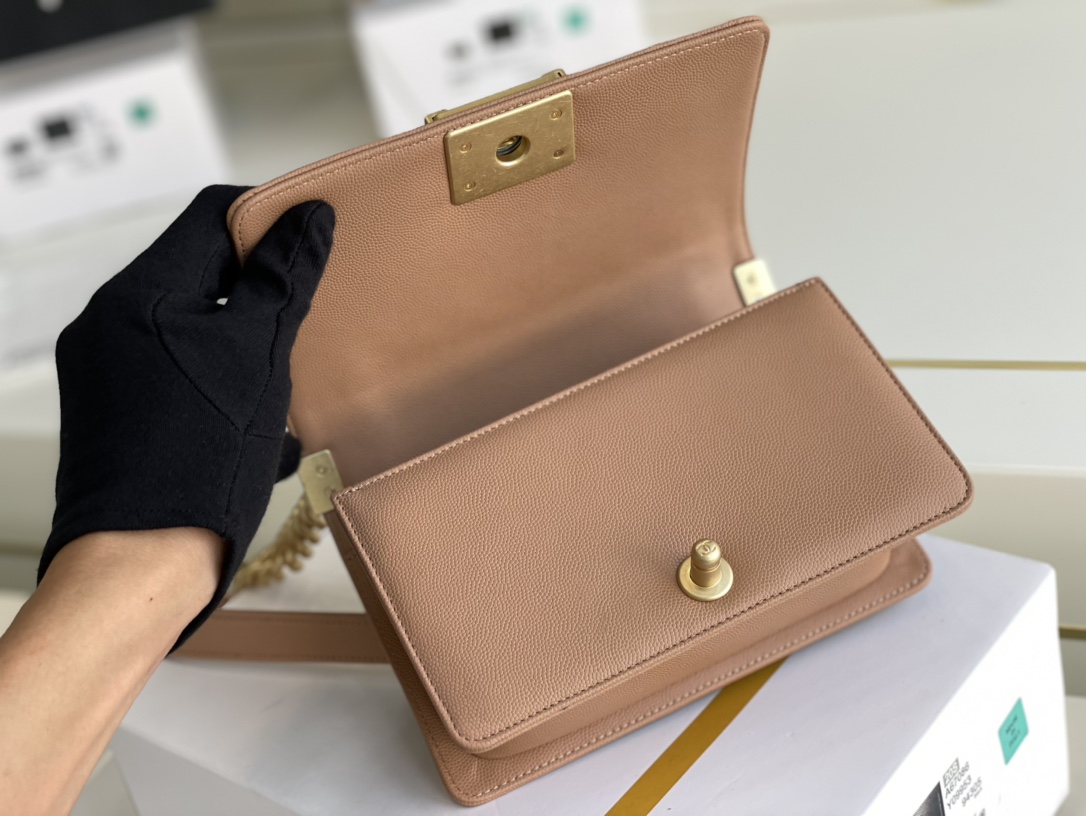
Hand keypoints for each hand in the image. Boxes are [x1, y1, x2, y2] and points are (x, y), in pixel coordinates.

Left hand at [40, 185, 334, 643]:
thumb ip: (285, 279)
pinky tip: (260, 424)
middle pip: (200, 275)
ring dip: (245, 343)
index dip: (268, 218)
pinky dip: (222, 384)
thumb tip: (309, 218)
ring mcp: (106, 375)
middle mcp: (108, 326)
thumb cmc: (199, 461)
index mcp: (138, 295)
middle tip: (309, 315)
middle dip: (261, 291)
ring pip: (193, 330)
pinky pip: (178, 377)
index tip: (312, 239)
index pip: (209, 216)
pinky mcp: (115, 417)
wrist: (142, 566)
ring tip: (287, 379)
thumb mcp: (261, 355)